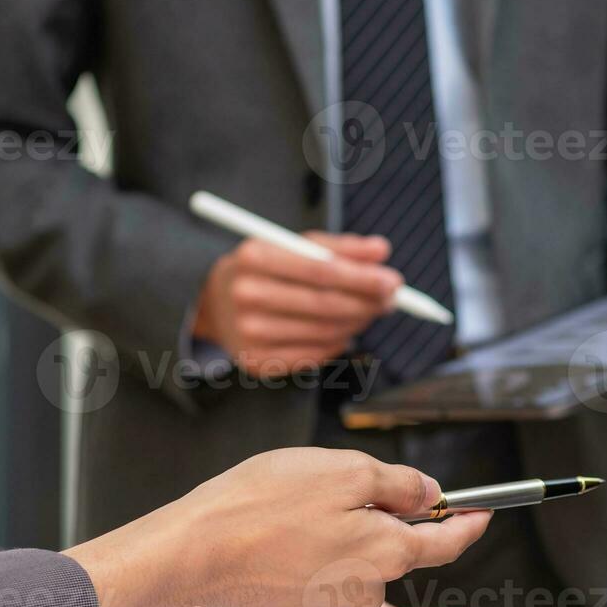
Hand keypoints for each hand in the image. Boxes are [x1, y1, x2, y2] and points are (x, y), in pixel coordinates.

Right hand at [67, 449, 491, 606]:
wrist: (195, 550)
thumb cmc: (264, 504)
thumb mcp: (344, 471)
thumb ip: (398, 484)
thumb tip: (430, 495)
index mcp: (388, 550)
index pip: (448, 541)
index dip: (470, 522)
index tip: (484, 512)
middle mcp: (368, 586)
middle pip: (393, 546)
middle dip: (376, 515)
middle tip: (328, 486)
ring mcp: (331, 604)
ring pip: (353, 558)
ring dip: (337, 533)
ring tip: (289, 510)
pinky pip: (318, 574)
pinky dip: (306, 553)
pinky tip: (274, 537)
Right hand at [193, 232, 401, 374]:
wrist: (213, 302)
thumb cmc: (266, 268)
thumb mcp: (294, 244)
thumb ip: (340, 247)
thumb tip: (382, 250)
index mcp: (256, 257)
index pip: (321, 271)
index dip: (363, 278)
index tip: (394, 281)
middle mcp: (247, 296)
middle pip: (324, 305)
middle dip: (367, 303)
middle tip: (392, 299)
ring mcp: (249, 333)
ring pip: (323, 332)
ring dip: (358, 323)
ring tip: (371, 311)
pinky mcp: (255, 361)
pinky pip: (313, 356)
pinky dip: (338, 343)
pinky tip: (345, 330)